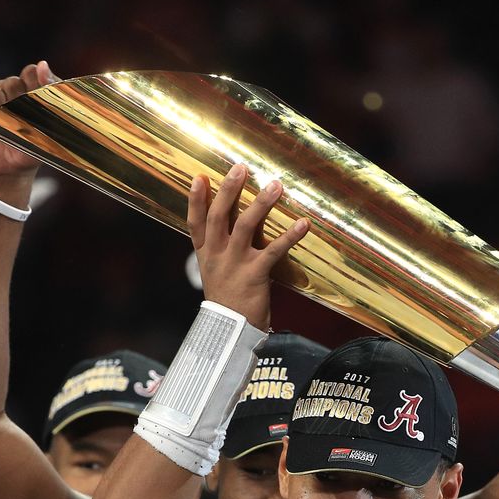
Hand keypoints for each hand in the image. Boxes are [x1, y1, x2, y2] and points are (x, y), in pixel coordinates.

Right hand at [0, 61, 55, 198]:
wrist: (9, 174)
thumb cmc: (29, 150)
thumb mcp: (47, 127)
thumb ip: (49, 95)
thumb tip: (43, 65)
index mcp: (27, 97)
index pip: (31, 74)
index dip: (33, 76)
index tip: (35, 82)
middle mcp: (6, 96)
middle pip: (10, 82)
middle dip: (16, 96)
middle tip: (18, 116)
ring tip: (1, 125)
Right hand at [187, 162, 309, 327]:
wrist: (232, 330)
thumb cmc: (228, 296)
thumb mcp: (216, 268)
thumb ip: (222, 242)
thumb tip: (234, 213)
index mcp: (205, 253)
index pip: (195, 222)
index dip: (195, 200)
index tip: (200, 177)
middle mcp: (216, 255)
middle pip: (218, 217)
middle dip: (229, 191)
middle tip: (241, 168)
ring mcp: (235, 264)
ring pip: (245, 227)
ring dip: (261, 204)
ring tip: (276, 185)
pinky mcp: (255, 275)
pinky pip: (274, 251)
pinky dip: (290, 236)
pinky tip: (303, 224)